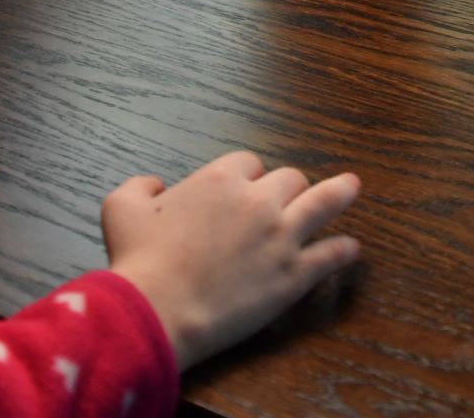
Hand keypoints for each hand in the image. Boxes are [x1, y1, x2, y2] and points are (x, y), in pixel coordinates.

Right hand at [104, 151, 360, 368]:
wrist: (158, 309)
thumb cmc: (138, 260)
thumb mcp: (120, 208)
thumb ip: (139, 187)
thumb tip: (155, 185)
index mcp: (219, 180)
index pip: (247, 163)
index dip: (246, 176)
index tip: (243, 189)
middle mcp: (257, 201)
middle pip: (288, 179)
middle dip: (286, 188)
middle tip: (284, 201)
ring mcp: (281, 237)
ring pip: (322, 203)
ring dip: (340, 193)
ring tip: (353, 188)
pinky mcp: (294, 275)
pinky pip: (330, 254)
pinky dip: (342, 250)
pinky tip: (350, 248)